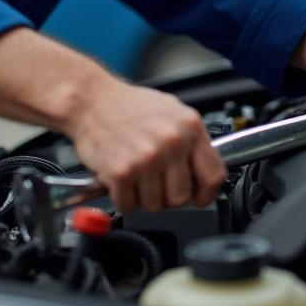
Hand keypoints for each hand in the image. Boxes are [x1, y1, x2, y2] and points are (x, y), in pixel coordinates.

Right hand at [64, 76, 226, 213]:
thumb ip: (191, 139)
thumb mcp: (171, 111)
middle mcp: (172, 142)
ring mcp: (147, 158)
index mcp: (189, 126)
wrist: (90, 100)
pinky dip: (123, 198)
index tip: (198, 196)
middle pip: (182, 197)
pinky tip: (120, 177)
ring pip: (156, 206)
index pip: (214, 176)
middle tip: (154, 180)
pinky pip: (129, 205)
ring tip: (135, 173)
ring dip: (143, 197)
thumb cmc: (128, 105)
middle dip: (167, 195)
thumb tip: (204, 169)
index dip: (206, 193)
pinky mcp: (122, 172)